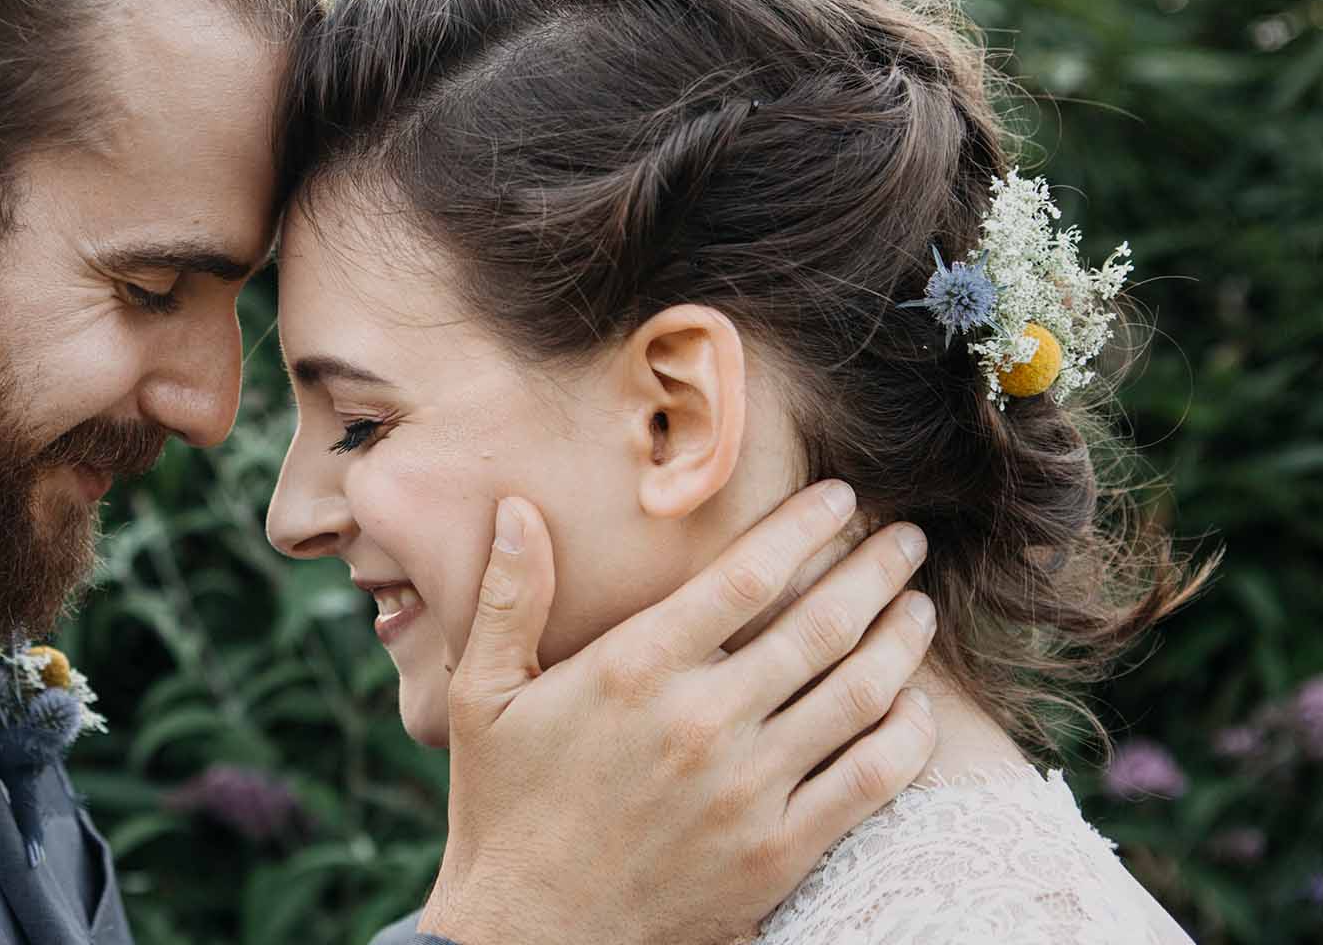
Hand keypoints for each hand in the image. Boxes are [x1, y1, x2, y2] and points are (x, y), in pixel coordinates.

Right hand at [418, 481, 936, 944]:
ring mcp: (747, 790)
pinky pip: (870, 780)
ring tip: (919, 608)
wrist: (532, 936)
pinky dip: (906, 735)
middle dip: (876, 569)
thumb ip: (508, 600)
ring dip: (902, 640)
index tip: (840, 499)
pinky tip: (914, 707)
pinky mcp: (779, 852)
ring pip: (858, 694)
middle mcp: (700, 722)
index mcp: (633, 671)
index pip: (746, 576)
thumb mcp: (481, 698)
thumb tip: (517, 509)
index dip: (805, 526)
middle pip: (820, 623)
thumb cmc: (503, 810)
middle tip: (905, 540)